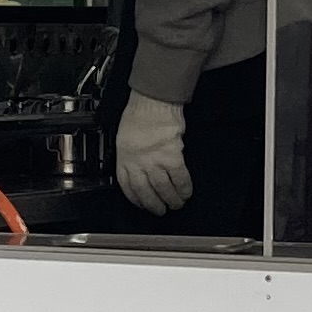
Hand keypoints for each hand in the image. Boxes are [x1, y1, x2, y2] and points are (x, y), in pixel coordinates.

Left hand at [115, 94, 191, 214]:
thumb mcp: (125, 136)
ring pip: (164, 188)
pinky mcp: (172, 156)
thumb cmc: (140, 113)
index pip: (128, 186)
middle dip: (154, 205)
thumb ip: (131, 155)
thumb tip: (138, 167)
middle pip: (146, 191)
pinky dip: (184, 188)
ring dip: (171, 199)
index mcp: (125, 158)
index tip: (142, 204)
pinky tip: (186, 192)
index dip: (136, 199)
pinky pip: (180, 178)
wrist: (153, 101)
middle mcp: (138, 162)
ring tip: (176, 204)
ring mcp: (155, 161)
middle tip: (161, 210)